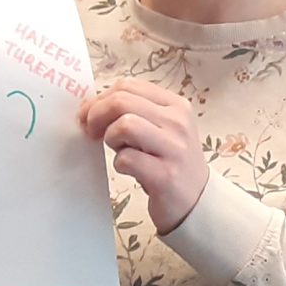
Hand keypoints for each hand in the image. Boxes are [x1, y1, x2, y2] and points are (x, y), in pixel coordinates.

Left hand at [79, 82, 208, 233]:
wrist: (197, 200)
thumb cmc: (169, 161)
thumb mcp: (160, 128)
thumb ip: (133, 112)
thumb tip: (89, 106)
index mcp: (176, 105)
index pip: (128, 86)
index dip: (100, 99)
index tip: (88, 116)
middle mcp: (178, 122)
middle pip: (121, 101)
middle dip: (96, 115)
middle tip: (91, 133)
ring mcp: (174, 148)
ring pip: (124, 125)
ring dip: (110, 138)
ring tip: (118, 150)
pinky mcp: (166, 175)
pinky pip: (126, 158)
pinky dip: (119, 164)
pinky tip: (129, 170)